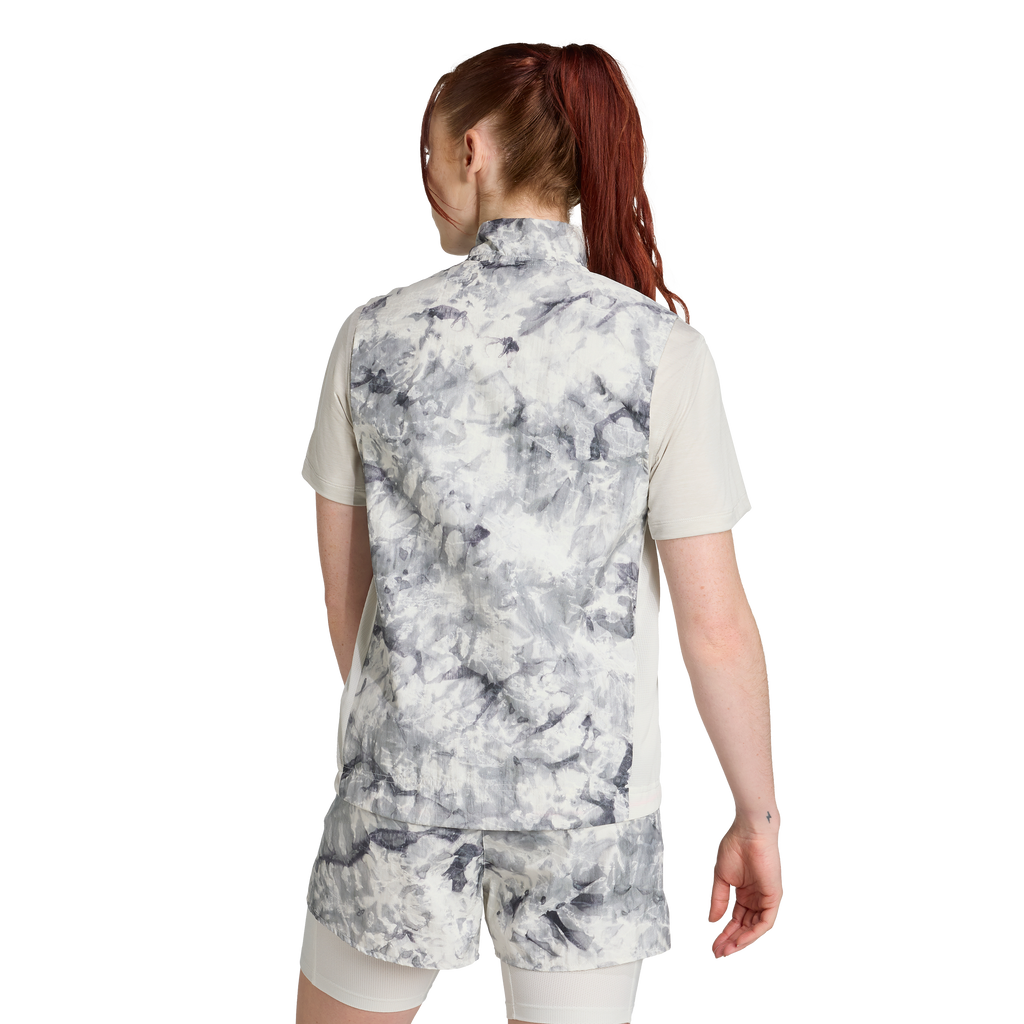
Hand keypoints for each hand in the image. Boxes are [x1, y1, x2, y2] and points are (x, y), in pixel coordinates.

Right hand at [706, 821, 784, 960]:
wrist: (748, 832)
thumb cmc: (736, 846)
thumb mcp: (722, 879)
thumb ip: (718, 901)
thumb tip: (712, 920)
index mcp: (745, 893)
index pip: (736, 919)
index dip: (724, 932)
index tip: (713, 944)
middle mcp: (757, 899)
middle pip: (745, 927)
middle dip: (731, 941)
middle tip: (717, 953)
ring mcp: (766, 899)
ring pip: (756, 929)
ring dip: (741, 941)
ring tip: (725, 951)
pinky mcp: (774, 898)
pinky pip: (765, 923)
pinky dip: (752, 934)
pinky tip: (739, 941)